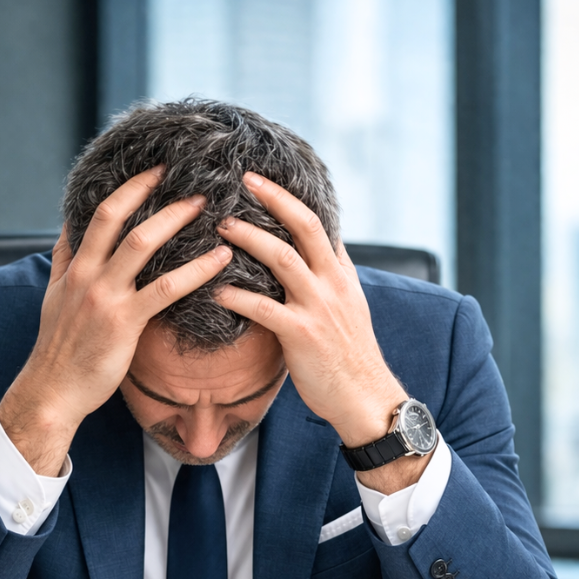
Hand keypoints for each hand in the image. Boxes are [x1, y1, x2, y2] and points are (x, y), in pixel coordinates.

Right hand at [0, 167, 231, 474]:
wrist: (53, 391)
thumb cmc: (59, 349)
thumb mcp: (54, 297)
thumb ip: (65, 260)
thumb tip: (70, 229)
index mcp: (75, 267)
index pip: (101, 214)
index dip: (130, 188)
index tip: (156, 170)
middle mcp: (88, 275)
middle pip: (121, 218)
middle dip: (156, 193)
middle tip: (191, 179)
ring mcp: (106, 297)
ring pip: (143, 245)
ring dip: (178, 221)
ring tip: (210, 210)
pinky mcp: (125, 323)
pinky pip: (166, 289)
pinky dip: (196, 271)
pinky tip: (221, 260)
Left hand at [213, 173, 428, 492]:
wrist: (366, 398)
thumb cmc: (350, 358)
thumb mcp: (349, 309)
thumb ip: (330, 280)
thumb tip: (317, 255)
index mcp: (342, 274)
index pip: (320, 223)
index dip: (292, 198)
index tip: (265, 180)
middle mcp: (333, 283)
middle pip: (304, 226)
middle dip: (273, 198)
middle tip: (243, 180)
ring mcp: (318, 306)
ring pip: (281, 258)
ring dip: (249, 238)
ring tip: (220, 226)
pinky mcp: (301, 334)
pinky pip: (262, 308)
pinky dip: (235, 296)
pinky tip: (212, 291)